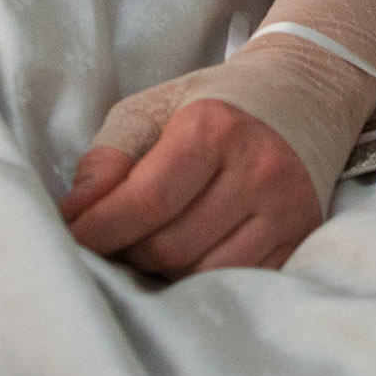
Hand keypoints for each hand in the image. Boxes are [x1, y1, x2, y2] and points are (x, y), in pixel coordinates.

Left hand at [60, 86, 324, 278]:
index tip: (70, 237)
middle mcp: (258, 169)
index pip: (147, 201)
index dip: (99, 229)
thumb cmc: (214, 104)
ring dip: (165, 270)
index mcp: (214, 128)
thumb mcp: (153, 108)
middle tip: (116, 237)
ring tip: (154, 243)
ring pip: (201, 274)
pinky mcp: (301, 236)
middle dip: (130, 250)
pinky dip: (203, 277)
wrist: (304, 93)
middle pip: (170, 247)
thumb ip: (109, 156)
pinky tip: (192, 251)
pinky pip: (237, 281)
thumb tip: (75, 213)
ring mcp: (286, 208)